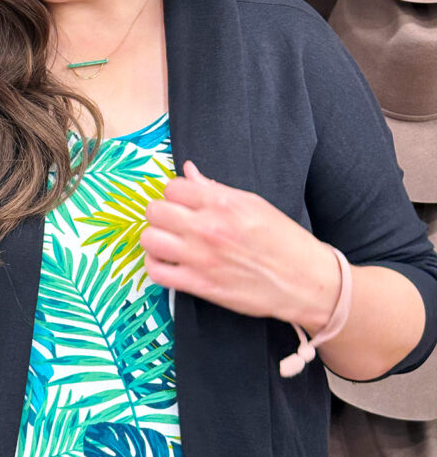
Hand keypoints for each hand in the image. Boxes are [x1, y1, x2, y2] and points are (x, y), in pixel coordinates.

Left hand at [140, 161, 340, 330]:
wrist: (305, 280)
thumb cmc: (283, 239)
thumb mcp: (253, 203)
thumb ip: (215, 188)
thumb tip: (189, 171)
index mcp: (222, 203)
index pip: (173, 187)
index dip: (174, 193)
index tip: (181, 201)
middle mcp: (208, 228)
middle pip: (155, 210)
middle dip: (160, 213)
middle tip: (172, 220)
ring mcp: (201, 258)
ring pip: (149, 239)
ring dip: (154, 238)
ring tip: (166, 240)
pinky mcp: (200, 285)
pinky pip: (157, 273)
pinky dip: (155, 266)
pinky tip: (167, 262)